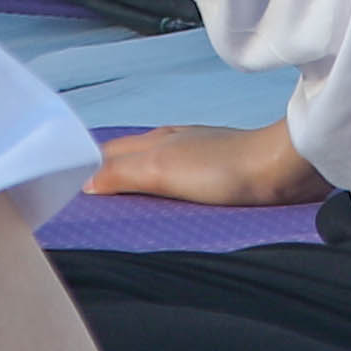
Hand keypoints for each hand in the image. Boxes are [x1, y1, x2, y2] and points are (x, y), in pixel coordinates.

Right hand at [80, 118, 323, 208]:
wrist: (284, 170)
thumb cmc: (223, 168)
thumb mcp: (162, 170)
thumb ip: (122, 172)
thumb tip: (84, 180)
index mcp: (157, 139)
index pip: (108, 152)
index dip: (86, 167)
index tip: (65, 187)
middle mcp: (176, 142)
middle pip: (130, 158)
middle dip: (108, 175)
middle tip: (87, 203)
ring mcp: (201, 156)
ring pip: (156, 169)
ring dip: (138, 185)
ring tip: (122, 210)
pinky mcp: (225, 173)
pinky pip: (182, 182)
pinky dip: (166, 193)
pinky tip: (170, 208)